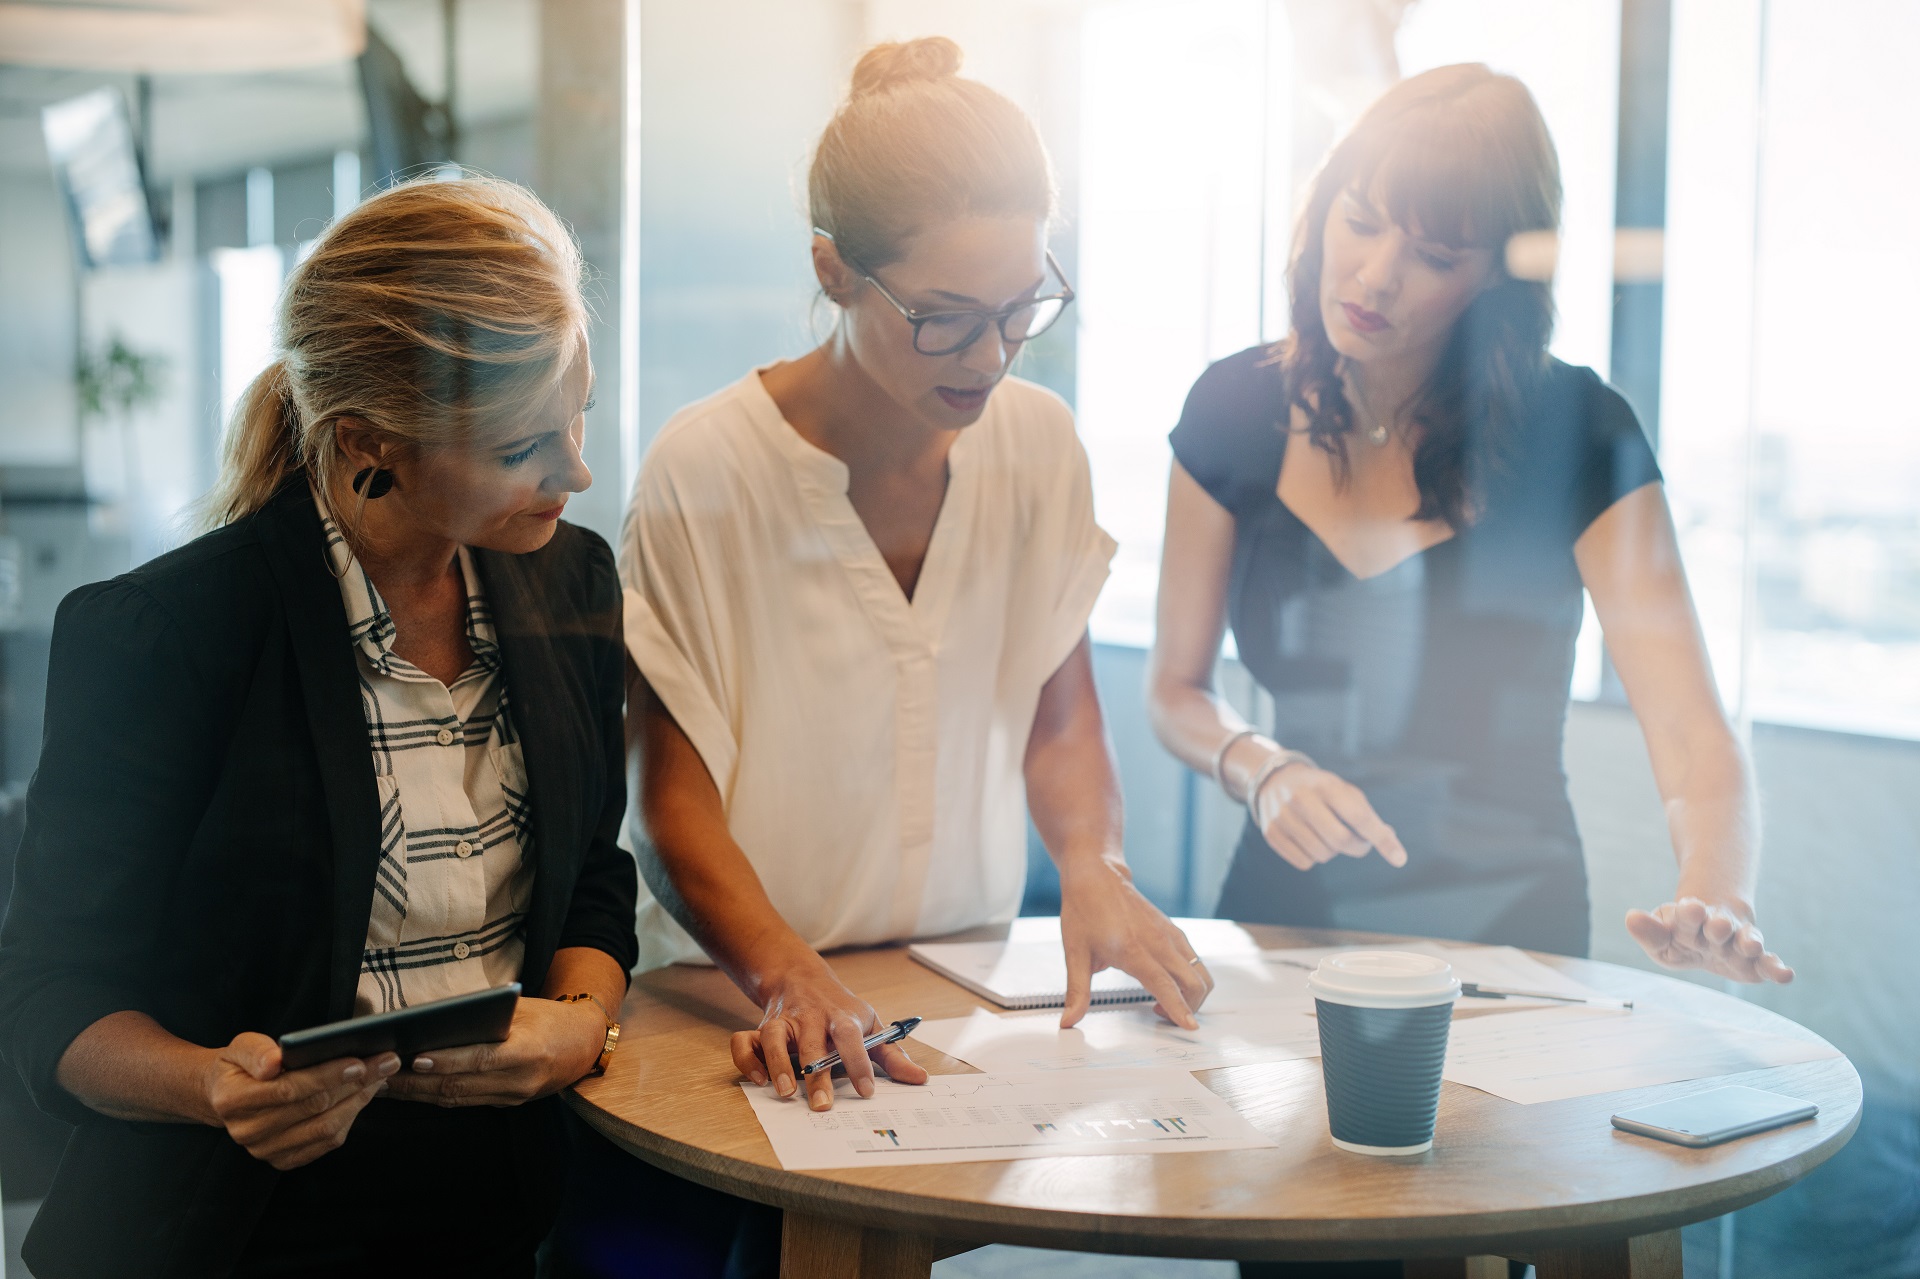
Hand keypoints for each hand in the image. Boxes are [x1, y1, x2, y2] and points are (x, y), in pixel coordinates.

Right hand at [208, 1034, 397, 1169]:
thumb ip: (256, 1051)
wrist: (225, 1096)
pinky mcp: (284, 1160)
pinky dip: (350, 1118)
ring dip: (359, 1101)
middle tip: (385, 1062)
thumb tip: (275, 1061)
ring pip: (325, 1128)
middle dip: (355, 1083)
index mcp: (233, 1100)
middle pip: (314, 1108)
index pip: (289, 1089)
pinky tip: (364, 1095)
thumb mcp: (240, 1047)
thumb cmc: (241, 1066)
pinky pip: (326, 1143)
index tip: (359, 1062)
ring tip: (380, 1076)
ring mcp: (266, 1150)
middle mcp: (247, 1131)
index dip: (327, 1075)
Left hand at [382, 996, 605, 1105]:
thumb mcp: (522, 1009)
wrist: (584, 1045)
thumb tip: (435, 1018)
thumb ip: (485, 1016)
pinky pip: (464, 1102)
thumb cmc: (550, 1018)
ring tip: (384, 1085)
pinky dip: (434, 1096)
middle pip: (460, 1085)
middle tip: (381, 1075)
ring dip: (417, 1094)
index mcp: (529, 1052)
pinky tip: (410, 1090)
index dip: (447, 1061)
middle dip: (416, 1083)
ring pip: (456, 1098)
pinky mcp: (506, 1104)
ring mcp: (513, 1097)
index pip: (481, 1059)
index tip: (415, 1059)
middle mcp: (521, 1081)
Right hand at [729, 957, 926, 1111]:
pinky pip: (744, 1041)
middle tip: (823, 1106)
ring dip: (778, 1064)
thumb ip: (892, 1055)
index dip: (859, 1063)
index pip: (851, 1037)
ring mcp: (784, 1021)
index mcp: (842, 1017)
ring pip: (775, 1037)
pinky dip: (747, 1060)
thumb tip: (920, 1079)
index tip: (867, 1092)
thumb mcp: (871, 1024)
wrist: (803, 978)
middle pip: (813, 1042)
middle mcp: (811, 1017)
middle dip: (816, 1075)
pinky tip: (759, 1081)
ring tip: (786, 1093)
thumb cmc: (841, 1010)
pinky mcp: (762, 1027)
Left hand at [1058, 855, 1213, 1030]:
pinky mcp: (1173, 930)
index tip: (1189, 1028)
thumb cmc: (1084, 910)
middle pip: (1193, 982)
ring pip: (1200, 971)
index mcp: (1133, 950)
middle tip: (1163, 1017)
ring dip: (1193, 994)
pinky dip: (1191, 978)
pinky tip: (1167, 981)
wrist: (1096, 875)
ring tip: (1163, 1001)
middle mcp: (1158, 942)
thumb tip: (1068, 1021)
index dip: (1179, 1009)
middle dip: (1189, 1008)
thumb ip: (1077, 992)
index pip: (1166, 985)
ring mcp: (1169, 934)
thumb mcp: (1074, 953)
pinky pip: (1195, 959)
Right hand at [1250, 757, 1405, 871]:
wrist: (1276, 780)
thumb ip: (1369, 819)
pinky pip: (1305, 863)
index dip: (1381, 839)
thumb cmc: (1322, 791)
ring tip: (1326, 834)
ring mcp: (1283, 816)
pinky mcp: (1271, 833)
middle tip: (1359, 843)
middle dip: (1357, 848)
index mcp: (1326, 785)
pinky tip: (1308, 840)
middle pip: (1341, 840)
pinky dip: (1313, 858)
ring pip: (1323, 855)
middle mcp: (1301, 798)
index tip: (1400, 859)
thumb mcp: (1346, 793)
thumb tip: (1395, 852)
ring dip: (1333, 852)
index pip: (1359, 817)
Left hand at [1626, 897, 1794, 984]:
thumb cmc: (1680, 936)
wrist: (1710, 932)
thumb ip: (1649, 932)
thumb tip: (1631, 917)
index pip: (1687, 915)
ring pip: (1747, 940)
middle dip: (1719, 926)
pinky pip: (1767, 964)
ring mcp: (1738, 943)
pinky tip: (1785, 975)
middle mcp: (1718, 928)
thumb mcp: (1660, 938)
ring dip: (1749, 942)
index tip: (1692, 907)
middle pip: (1719, 925)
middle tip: (1718, 926)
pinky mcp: (1755, 963)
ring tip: (1751, 945)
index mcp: (1690, 919)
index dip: (1689, 913)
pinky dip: (1776, 969)